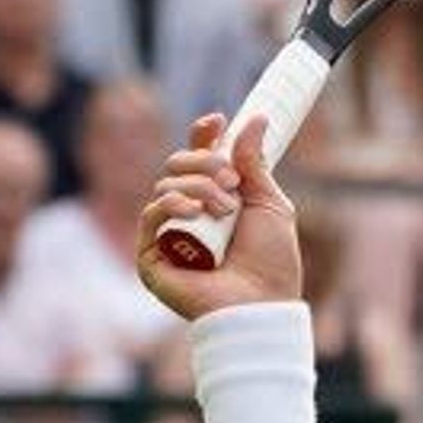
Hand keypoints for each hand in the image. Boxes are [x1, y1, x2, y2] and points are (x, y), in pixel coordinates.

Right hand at [138, 111, 306, 319]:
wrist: (261, 305)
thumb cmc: (271, 263)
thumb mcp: (269, 204)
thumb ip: (255, 164)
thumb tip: (256, 118)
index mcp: (215, 199)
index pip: (198, 158)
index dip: (203, 136)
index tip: (218, 120)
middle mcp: (188, 214)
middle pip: (177, 165)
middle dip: (204, 162)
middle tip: (231, 179)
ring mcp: (168, 234)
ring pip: (166, 185)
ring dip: (198, 188)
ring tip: (225, 209)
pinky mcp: (151, 256)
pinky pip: (151, 215)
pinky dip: (172, 205)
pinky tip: (194, 212)